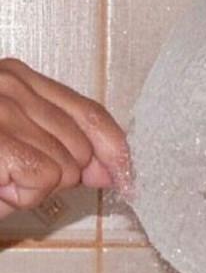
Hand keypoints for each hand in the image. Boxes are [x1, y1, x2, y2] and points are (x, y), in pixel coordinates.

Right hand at [0, 59, 127, 219]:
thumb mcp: (15, 142)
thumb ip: (64, 146)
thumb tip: (114, 169)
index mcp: (17, 79)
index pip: (89, 112)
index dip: (114, 147)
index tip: (125, 174)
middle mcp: (10, 85)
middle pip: (80, 145)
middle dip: (56, 174)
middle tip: (11, 174)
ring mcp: (0, 108)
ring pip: (65, 166)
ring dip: (33, 185)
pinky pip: (42, 178)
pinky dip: (21, 193)